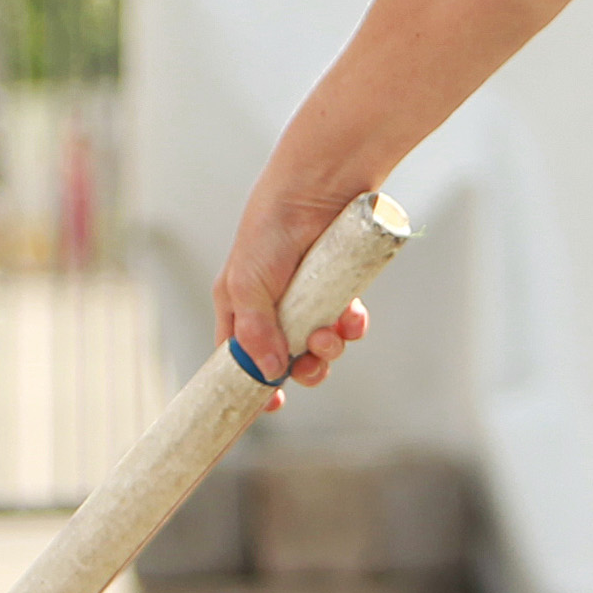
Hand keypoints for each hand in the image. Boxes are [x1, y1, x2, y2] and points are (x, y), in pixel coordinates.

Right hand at [212, 181, 374, 403]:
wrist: (317, 187)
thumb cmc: (270, 229)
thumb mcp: (247, 283)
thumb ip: (254, 332)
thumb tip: (268, 373)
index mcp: (239, 306)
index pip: (239, 357)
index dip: (252, 383)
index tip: (270, 406)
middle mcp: (272, 306)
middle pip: (286, 359)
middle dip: (303, 370)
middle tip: (311, 367)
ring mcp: (307, 298)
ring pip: (320, 346)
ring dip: (329, 349)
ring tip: (332, 334)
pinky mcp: (338, 289)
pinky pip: (347, 323)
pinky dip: (352, 327)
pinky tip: (353, 316)